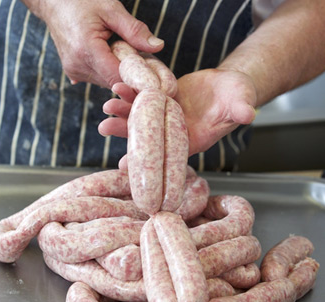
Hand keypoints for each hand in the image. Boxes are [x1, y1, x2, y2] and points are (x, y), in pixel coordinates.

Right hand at [35, 0, 163, 87]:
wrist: (52, 2)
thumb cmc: (81, 1)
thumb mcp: (111, 9)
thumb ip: (135, 30)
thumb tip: (158, 46)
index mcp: (86, 50)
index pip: (118, 77)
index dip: (138, 80)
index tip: (154, 76)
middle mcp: (78, 66)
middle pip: (115, 82)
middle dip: (132, 76)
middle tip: (145, 62)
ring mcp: (74, 72)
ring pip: (108, 82)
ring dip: (121, 73)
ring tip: (126, 54)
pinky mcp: (74, 73)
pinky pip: (99, 78)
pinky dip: (110, 71)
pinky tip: (114, 57)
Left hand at [98, 69, 256, 156]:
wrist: (228, 85)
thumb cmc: (237, 96)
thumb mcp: (242, 101)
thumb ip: (242, 109)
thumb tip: (248, 114)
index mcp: (193, 139)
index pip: (167, 154)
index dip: (146, 161)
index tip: (123, 166)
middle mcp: (175, 131)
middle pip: (148, 136)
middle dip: (125, 133)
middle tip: (104, 128)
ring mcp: (168, 115)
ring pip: (142, 117)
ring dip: (123, 112)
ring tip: (107, 107)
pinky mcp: (164, 99)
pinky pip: (146, 98)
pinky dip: (132, 93)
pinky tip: (118, 87)